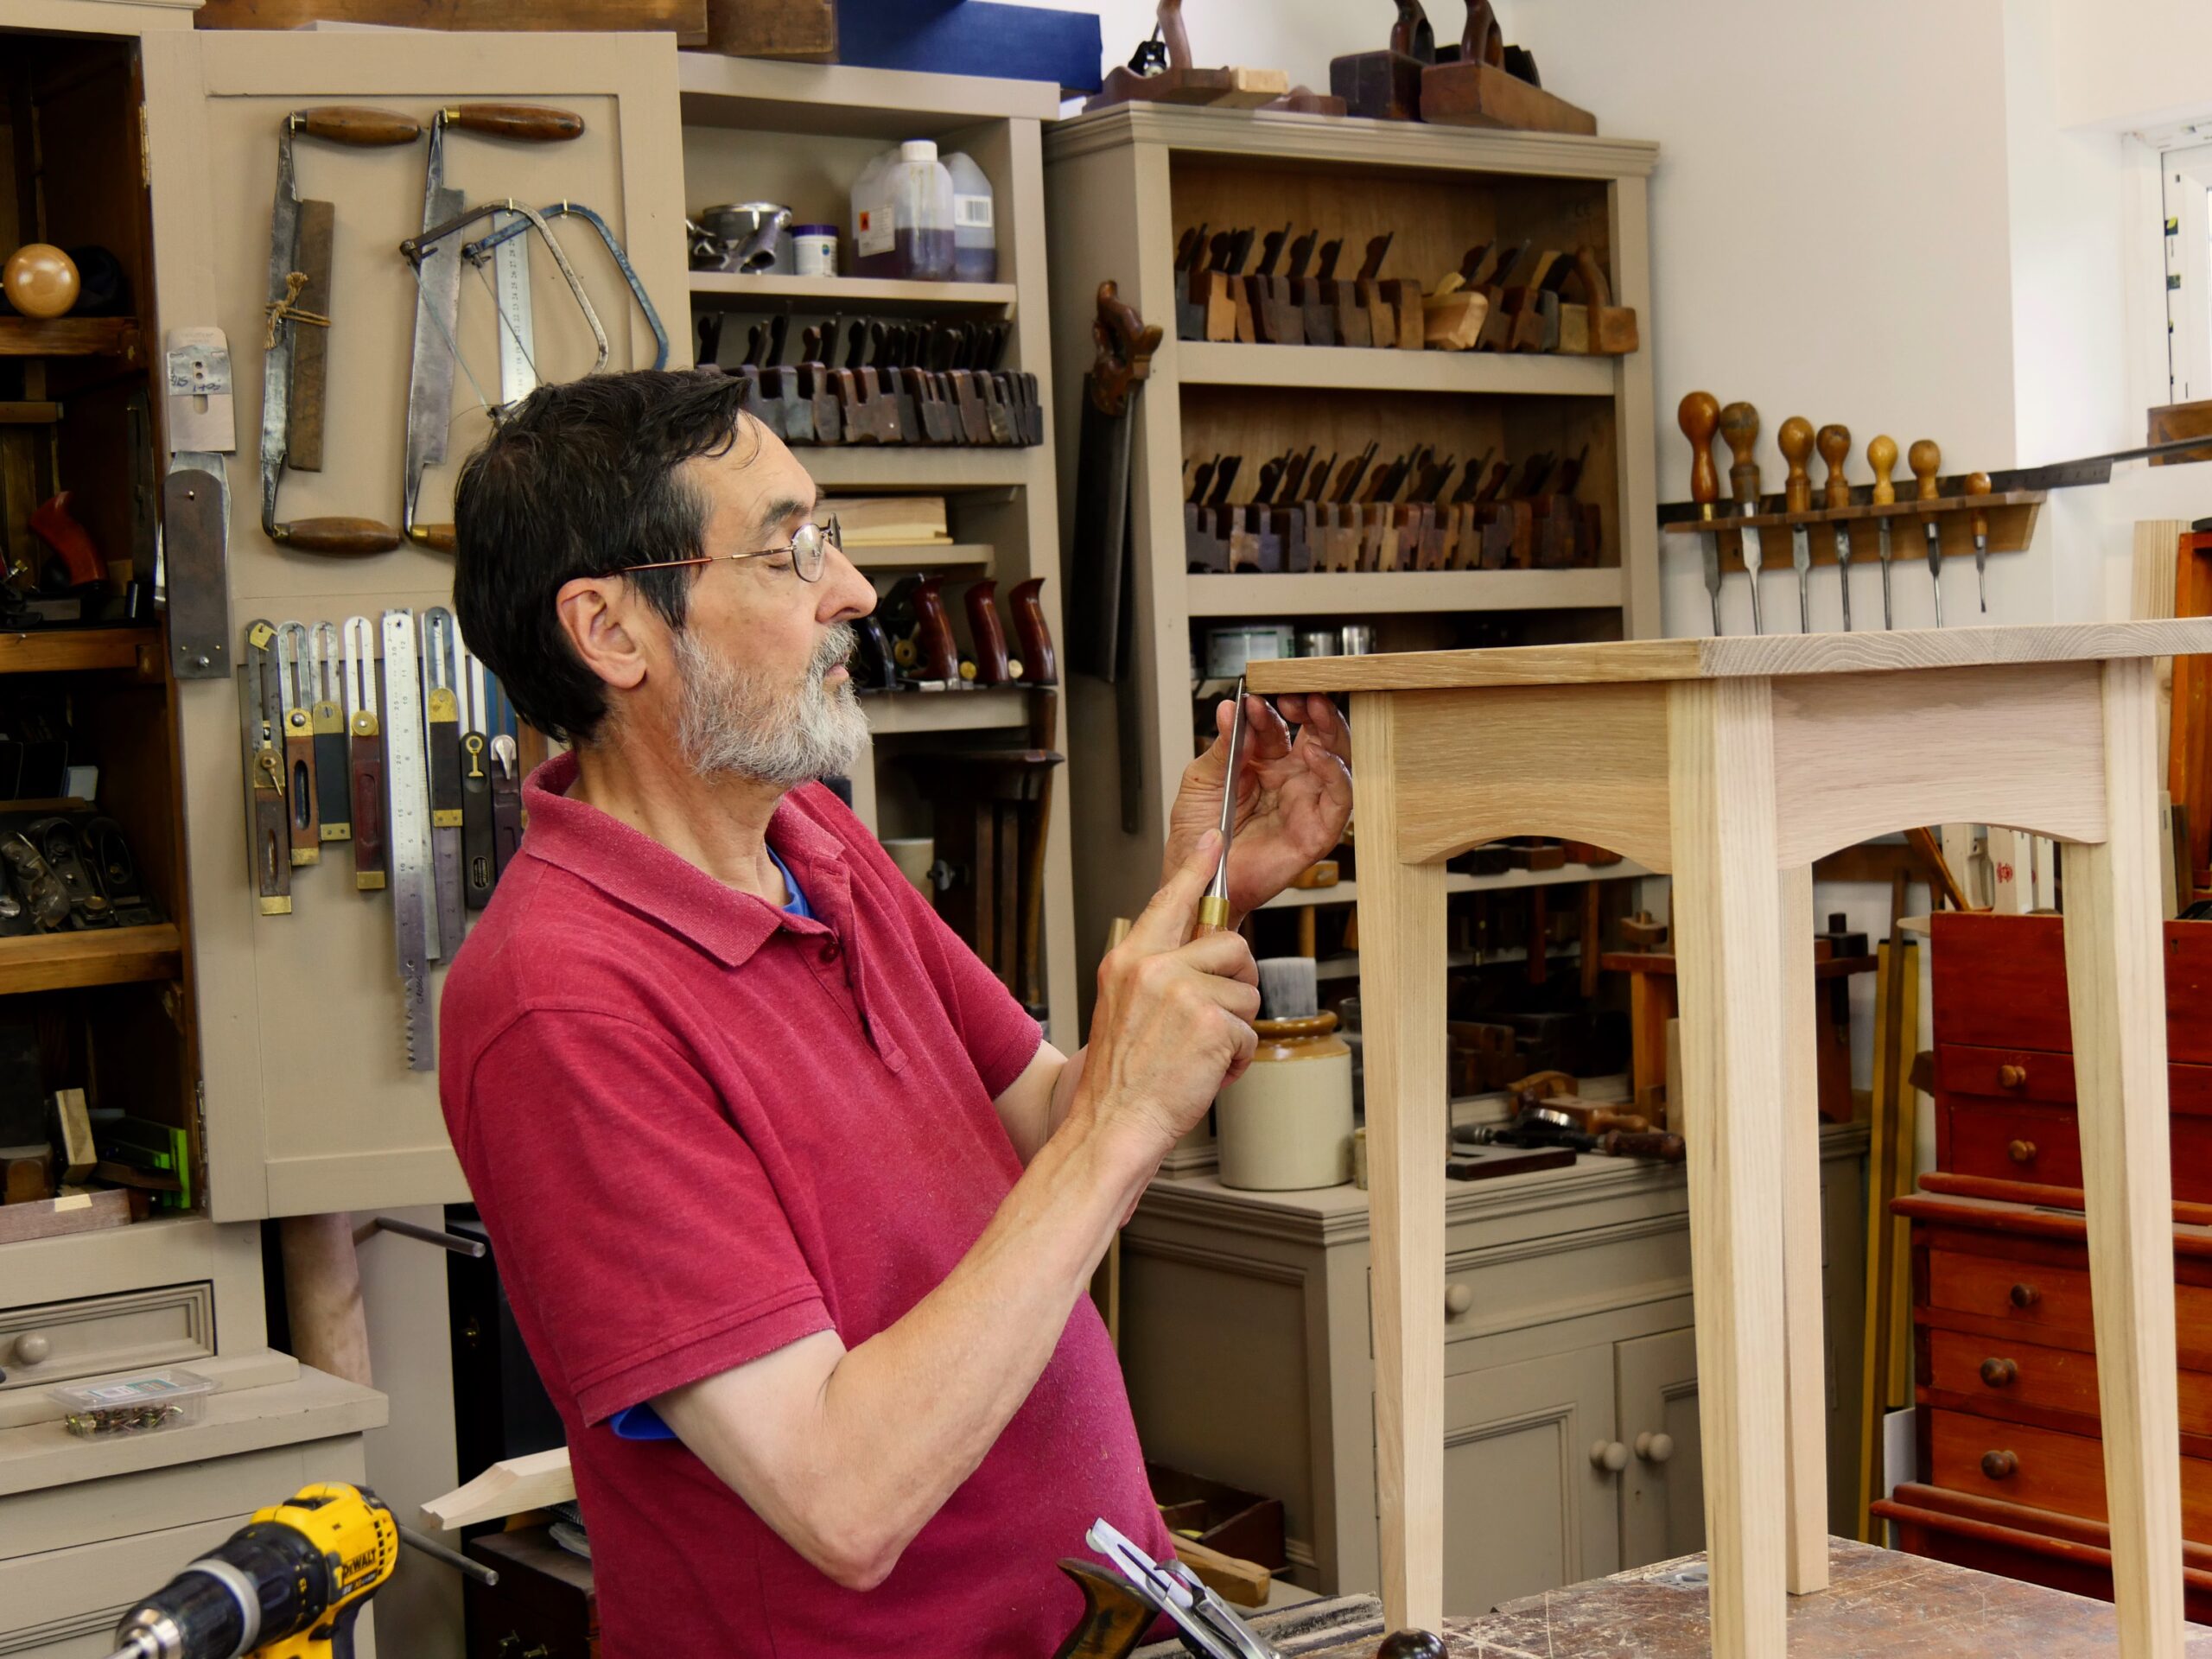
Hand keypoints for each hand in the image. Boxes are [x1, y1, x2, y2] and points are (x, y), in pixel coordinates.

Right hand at [1080, 830, 1260, 1155]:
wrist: (1111, 1126)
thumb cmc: (1120, 1078)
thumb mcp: (1125, 1007)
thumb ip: (1159, 973)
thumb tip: (1203, 952)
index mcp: (1128, 959)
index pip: (1169, 899)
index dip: (1197, 868)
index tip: (1214, 841)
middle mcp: (1152, 967)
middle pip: (1229, 944)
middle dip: (1236, 982)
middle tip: (1217, 1016)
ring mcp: (1182, 992)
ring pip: (1246, 990)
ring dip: (1234, 1028)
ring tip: (1200, 1053)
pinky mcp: (1210, 1022)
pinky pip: (1249, 1030)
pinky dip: (1236, 1059)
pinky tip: (1206, 1071)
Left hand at [1163, 693, 1352, 919]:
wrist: (1197, 879)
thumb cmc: (1197, 837)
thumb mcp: (1201, 781)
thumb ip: (1221, 747)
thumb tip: (1228, 709)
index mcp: (1262, 763)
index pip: (1278, 725)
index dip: (1271, 708)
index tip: (1255, 697)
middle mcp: (1288, 779)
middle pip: (1316, 735)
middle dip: (1312, 709)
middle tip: (1297, 694)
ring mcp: (1305, 802)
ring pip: (1336, 759)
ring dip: (1330, 731)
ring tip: (1313, 710)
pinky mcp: (1317, 830)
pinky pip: (1338, 798)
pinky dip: (1334, 773)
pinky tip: (1316, 754)